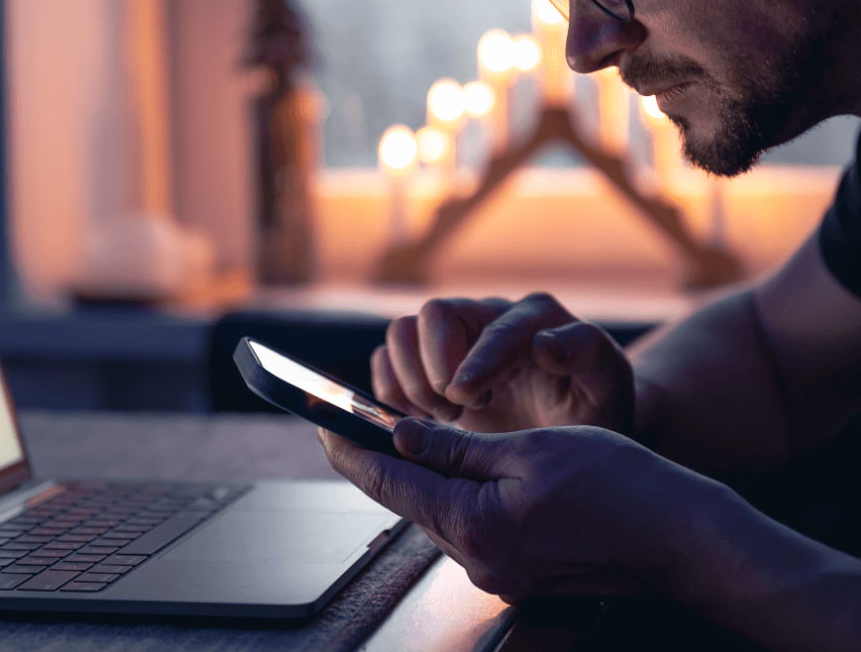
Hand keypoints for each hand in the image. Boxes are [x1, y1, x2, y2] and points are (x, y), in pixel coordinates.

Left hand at [320, 419, 710, 601]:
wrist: (676, 534)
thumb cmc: (614, 483)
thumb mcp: (526, 449)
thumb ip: (455, 447)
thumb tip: (402, 435)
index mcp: (474, 526)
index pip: (390, 484)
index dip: (351, 451)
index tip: (322, 426)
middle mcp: (478, 560)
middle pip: (409, 501)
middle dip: (381, 462)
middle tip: (354, 424)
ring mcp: (496, 573)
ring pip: (437, 513)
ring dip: (419, 476)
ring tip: (402, 438)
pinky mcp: (514, 572)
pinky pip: (466, 526)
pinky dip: (452, 494)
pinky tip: (454, 470)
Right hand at [372, 293, 633, 433]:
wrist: (573, 429)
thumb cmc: (591, 406)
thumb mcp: (605, 384)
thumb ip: (585, 354)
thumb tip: (545, 343)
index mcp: (535, 319)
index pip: (494, 326)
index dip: (476, 360)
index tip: (464, 398)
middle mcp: (488, 319)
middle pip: (434, 314)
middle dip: (435, 367)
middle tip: (456, 412)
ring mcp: (454, 339)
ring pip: (402, 333)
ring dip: (410, 379)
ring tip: (443, 418)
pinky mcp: (428, 363)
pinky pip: (387, 358)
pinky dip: (391, 389)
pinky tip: (420, 419)